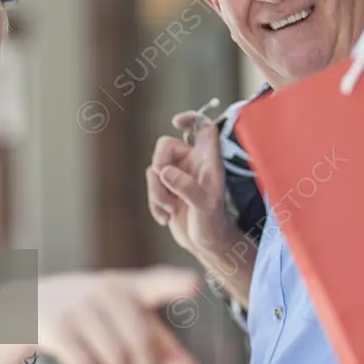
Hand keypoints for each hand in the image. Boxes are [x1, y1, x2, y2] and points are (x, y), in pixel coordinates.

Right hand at [36, 267, 200, 363]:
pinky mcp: (58, 329)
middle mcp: (106, 290)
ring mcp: (79, 307)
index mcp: (130, 284)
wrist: (31, 303)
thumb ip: (162, 344)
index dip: (177, 282)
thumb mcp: (127, 319)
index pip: (158, 281)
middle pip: (139, 337)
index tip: (195, 283)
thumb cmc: (93, 312)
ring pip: (115, 356)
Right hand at [147, 111, 233, 257]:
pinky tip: (166, 218)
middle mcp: (193, 163)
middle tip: (164, 182)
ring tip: (170, 210)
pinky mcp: (167, 189)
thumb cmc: (213, 224)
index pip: (203, 128)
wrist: (205, 245)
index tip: (176, 122)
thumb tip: (164, 171)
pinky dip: (154, 203)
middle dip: (160, 166)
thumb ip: (186, 187)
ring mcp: (178, 176)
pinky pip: (151, 185)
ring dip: (157, 192)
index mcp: (208, 160)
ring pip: (155, 168)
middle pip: (166, 145)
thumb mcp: (204, 206)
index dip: (192, 118)